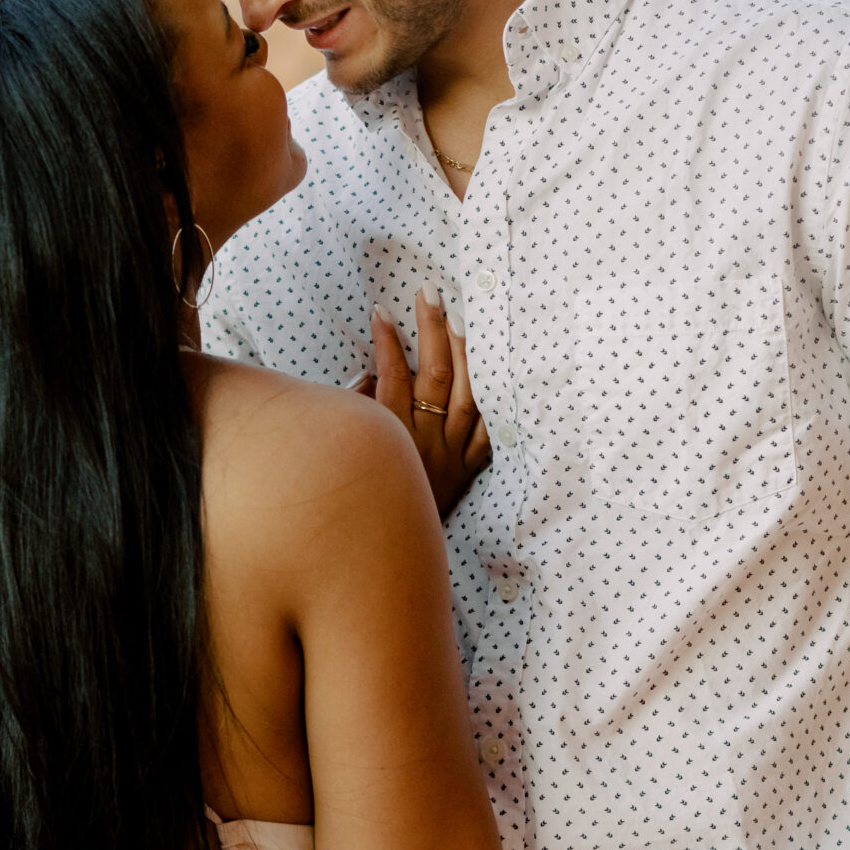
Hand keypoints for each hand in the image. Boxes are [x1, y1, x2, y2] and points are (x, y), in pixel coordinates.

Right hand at [357, 289, 491, 518]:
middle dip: (431, 330)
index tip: (382, 312)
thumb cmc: (363, 500)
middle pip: (433, 375)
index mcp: (390, 436)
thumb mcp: (352, 456)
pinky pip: (487, 432)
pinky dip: (493, 403)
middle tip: (429, 294)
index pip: (390, 376)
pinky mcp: (468, 469)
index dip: (387, 342)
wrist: (393, 555)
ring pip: (465, 395)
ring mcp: (451, 454)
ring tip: (462, 319)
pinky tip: (497, 373)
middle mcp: (424, 441)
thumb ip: (359, 415)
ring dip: (464, 354)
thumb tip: (368, 378)